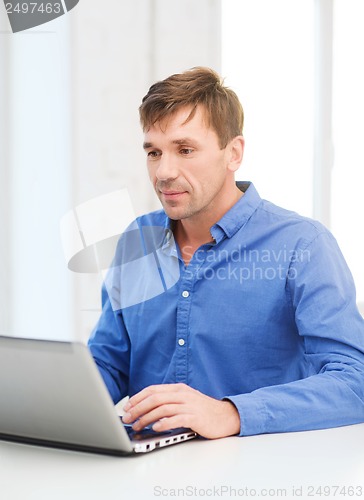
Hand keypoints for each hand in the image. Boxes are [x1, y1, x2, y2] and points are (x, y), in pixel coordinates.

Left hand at [122, 383, 239, 438]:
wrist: (227, 416)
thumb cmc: (203, 410)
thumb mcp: (185, 400)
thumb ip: (169, 401)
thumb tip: (146, 409)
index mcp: (178, 389)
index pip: (153, 389)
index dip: (138, 397)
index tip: (127, 406)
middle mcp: (183, 394)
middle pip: (155, 398)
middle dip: (138, 408)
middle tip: (127, 418)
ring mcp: (189, 405)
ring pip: (163, 408)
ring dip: (147, 417)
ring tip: (138, 426)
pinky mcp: (195, 417)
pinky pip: (177, 419)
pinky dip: (165, 423)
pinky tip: (156, 428)